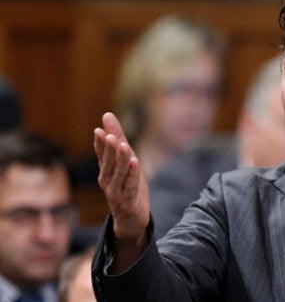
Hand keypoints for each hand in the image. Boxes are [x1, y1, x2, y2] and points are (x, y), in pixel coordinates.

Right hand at [94, 112, 149, 244]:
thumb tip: (107, 115)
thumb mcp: (125, 160)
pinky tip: (135, 162)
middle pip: (108, 164)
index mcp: (106, 171)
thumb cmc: (128, 186)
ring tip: (123, 145)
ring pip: (118, 174)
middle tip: (110, 135)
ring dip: (120, 160)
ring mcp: (116, 193)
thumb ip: (118, 139)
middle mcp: (107, 182)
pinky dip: (132, 175)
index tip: (99, 130)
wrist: (132, 219)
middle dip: (109, 149)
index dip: (100, 143)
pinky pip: (130, 187)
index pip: (101, 155)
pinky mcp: (128, 202)